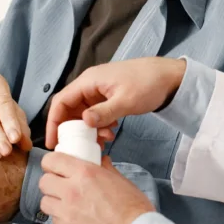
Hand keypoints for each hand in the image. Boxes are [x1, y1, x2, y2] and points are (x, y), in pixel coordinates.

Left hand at [39, 152, 154, 223]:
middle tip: (63, 183)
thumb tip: (101, 163)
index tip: (56, 165)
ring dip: (54, 200)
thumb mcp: (122, 181)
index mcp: (85, 174)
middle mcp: (71, 192)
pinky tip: (75, 218)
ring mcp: (66, 214)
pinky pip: (55, 220)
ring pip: (45, 202)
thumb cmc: (133, 212)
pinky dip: (61, 217)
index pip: (52, 160)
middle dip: (52, 181)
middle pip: (44, 181)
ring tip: (67, 202)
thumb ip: (106, 170)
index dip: (52, 162)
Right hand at [45, 57, 185, 149]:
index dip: (54, 122)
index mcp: (89, 81)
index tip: (53, 142)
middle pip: (70, 109)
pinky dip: (100, 125)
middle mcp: (90, 85)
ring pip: (84, 114)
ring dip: (90, 129)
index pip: (61, 101)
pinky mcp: (109, 97)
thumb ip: (104, 112)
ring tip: (104, 139)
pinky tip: (111, 133)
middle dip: (74, 129)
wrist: (170, 76)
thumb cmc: (147, 84)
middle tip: (82, 146)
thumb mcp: (125, 101)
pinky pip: (97, 114)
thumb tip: (83, 123)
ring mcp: (100, 91)